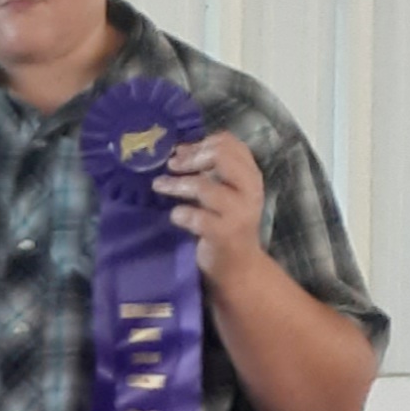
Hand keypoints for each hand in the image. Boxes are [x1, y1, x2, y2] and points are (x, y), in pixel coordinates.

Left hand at [154, 132, 266, 283]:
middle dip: (190, 159)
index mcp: (250, 175)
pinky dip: (181, 214)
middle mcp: (249, 190)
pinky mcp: (224, 234)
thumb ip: (208, 170)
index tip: (181, 152)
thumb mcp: (224, 192)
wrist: (239, 267)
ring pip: (204, 187)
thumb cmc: (226, 225)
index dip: (201, 143)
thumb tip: (178, 150)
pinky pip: (197, 217)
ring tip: (159, 186)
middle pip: (220, 157)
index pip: (229, 143)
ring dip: (176, 185)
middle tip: (171, 166)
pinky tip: (175, 215)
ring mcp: (238, 212)